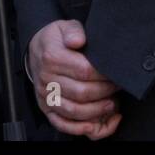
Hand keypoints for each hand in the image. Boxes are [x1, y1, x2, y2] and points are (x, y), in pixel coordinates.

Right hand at [28, 20, 121, 139]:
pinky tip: (95, 125)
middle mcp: (47, 79)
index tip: (116, 73)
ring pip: (74, 111)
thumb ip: (74, 30)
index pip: (84, 71)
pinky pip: (61, 124)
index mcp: (52, 58)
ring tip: (111, 104)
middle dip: (105, 92)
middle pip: (82, 93)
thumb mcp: (64, 26)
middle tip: (118, 87)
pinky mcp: (46, 107)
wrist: (36, 49)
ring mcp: (46, 96)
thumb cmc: (55, 39)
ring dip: (96, 111)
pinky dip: (79, 128)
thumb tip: (78, 40)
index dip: (104, 75)